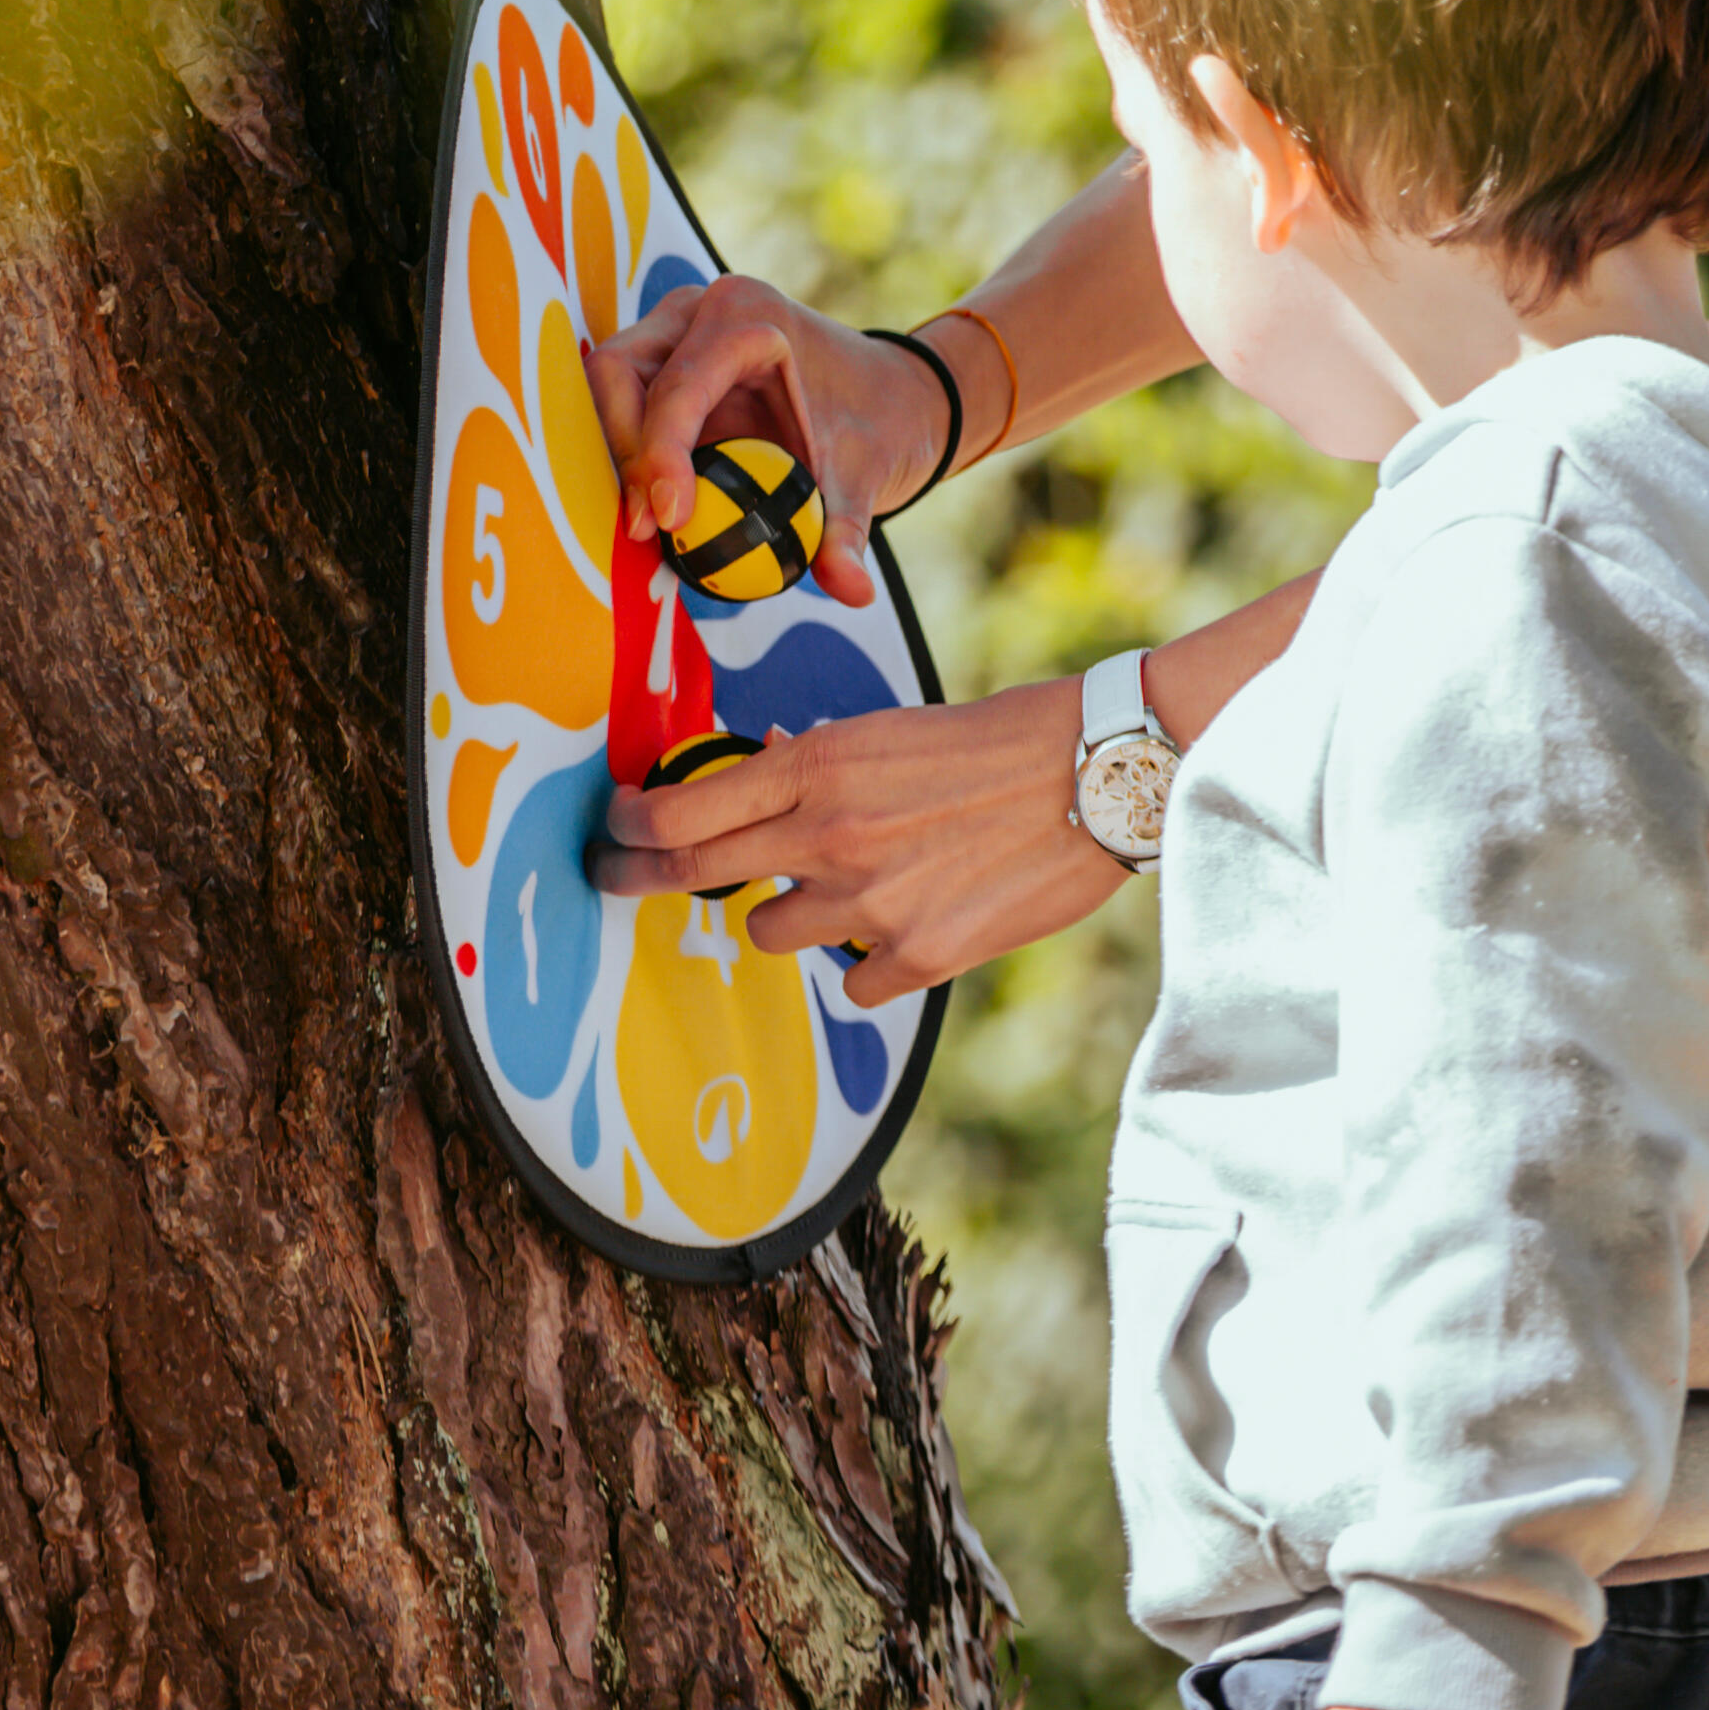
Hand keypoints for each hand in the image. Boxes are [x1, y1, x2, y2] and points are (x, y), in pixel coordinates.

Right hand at [587, 259, 957, 609]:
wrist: (886, 399)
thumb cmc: (877, 425)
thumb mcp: (866, 479)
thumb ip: (849, 533)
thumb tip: (851, 591)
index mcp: (749, 316)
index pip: (682, 382)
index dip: (661, 450)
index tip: (671, 520)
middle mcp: (697, 313)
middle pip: (618, 372)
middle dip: (624, 452)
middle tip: (646, 530)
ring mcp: (670, 336)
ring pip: (607, 389)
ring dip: (615, 458)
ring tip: (646, 531)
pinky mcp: (658, 369)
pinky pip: (622, 411)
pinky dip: (625, 461)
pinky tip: (647, 519)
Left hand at [607, 661, 1131, 989]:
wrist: (1095, 776)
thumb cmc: (995, 741)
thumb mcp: (889, 729)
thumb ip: (816, 764)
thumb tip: (761, 774)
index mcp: (819, 766)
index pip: (682, 812)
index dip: (629, 827)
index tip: (615, 830)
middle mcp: (829, 836)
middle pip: (692, 876)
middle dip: (637, 878)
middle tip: (613, 879)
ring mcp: (870, 903)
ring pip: (767, 933)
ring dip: (788, 914)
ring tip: (845, 886)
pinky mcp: (917, 957)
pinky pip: (850, 980)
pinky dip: (867, 959)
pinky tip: (910, 920)